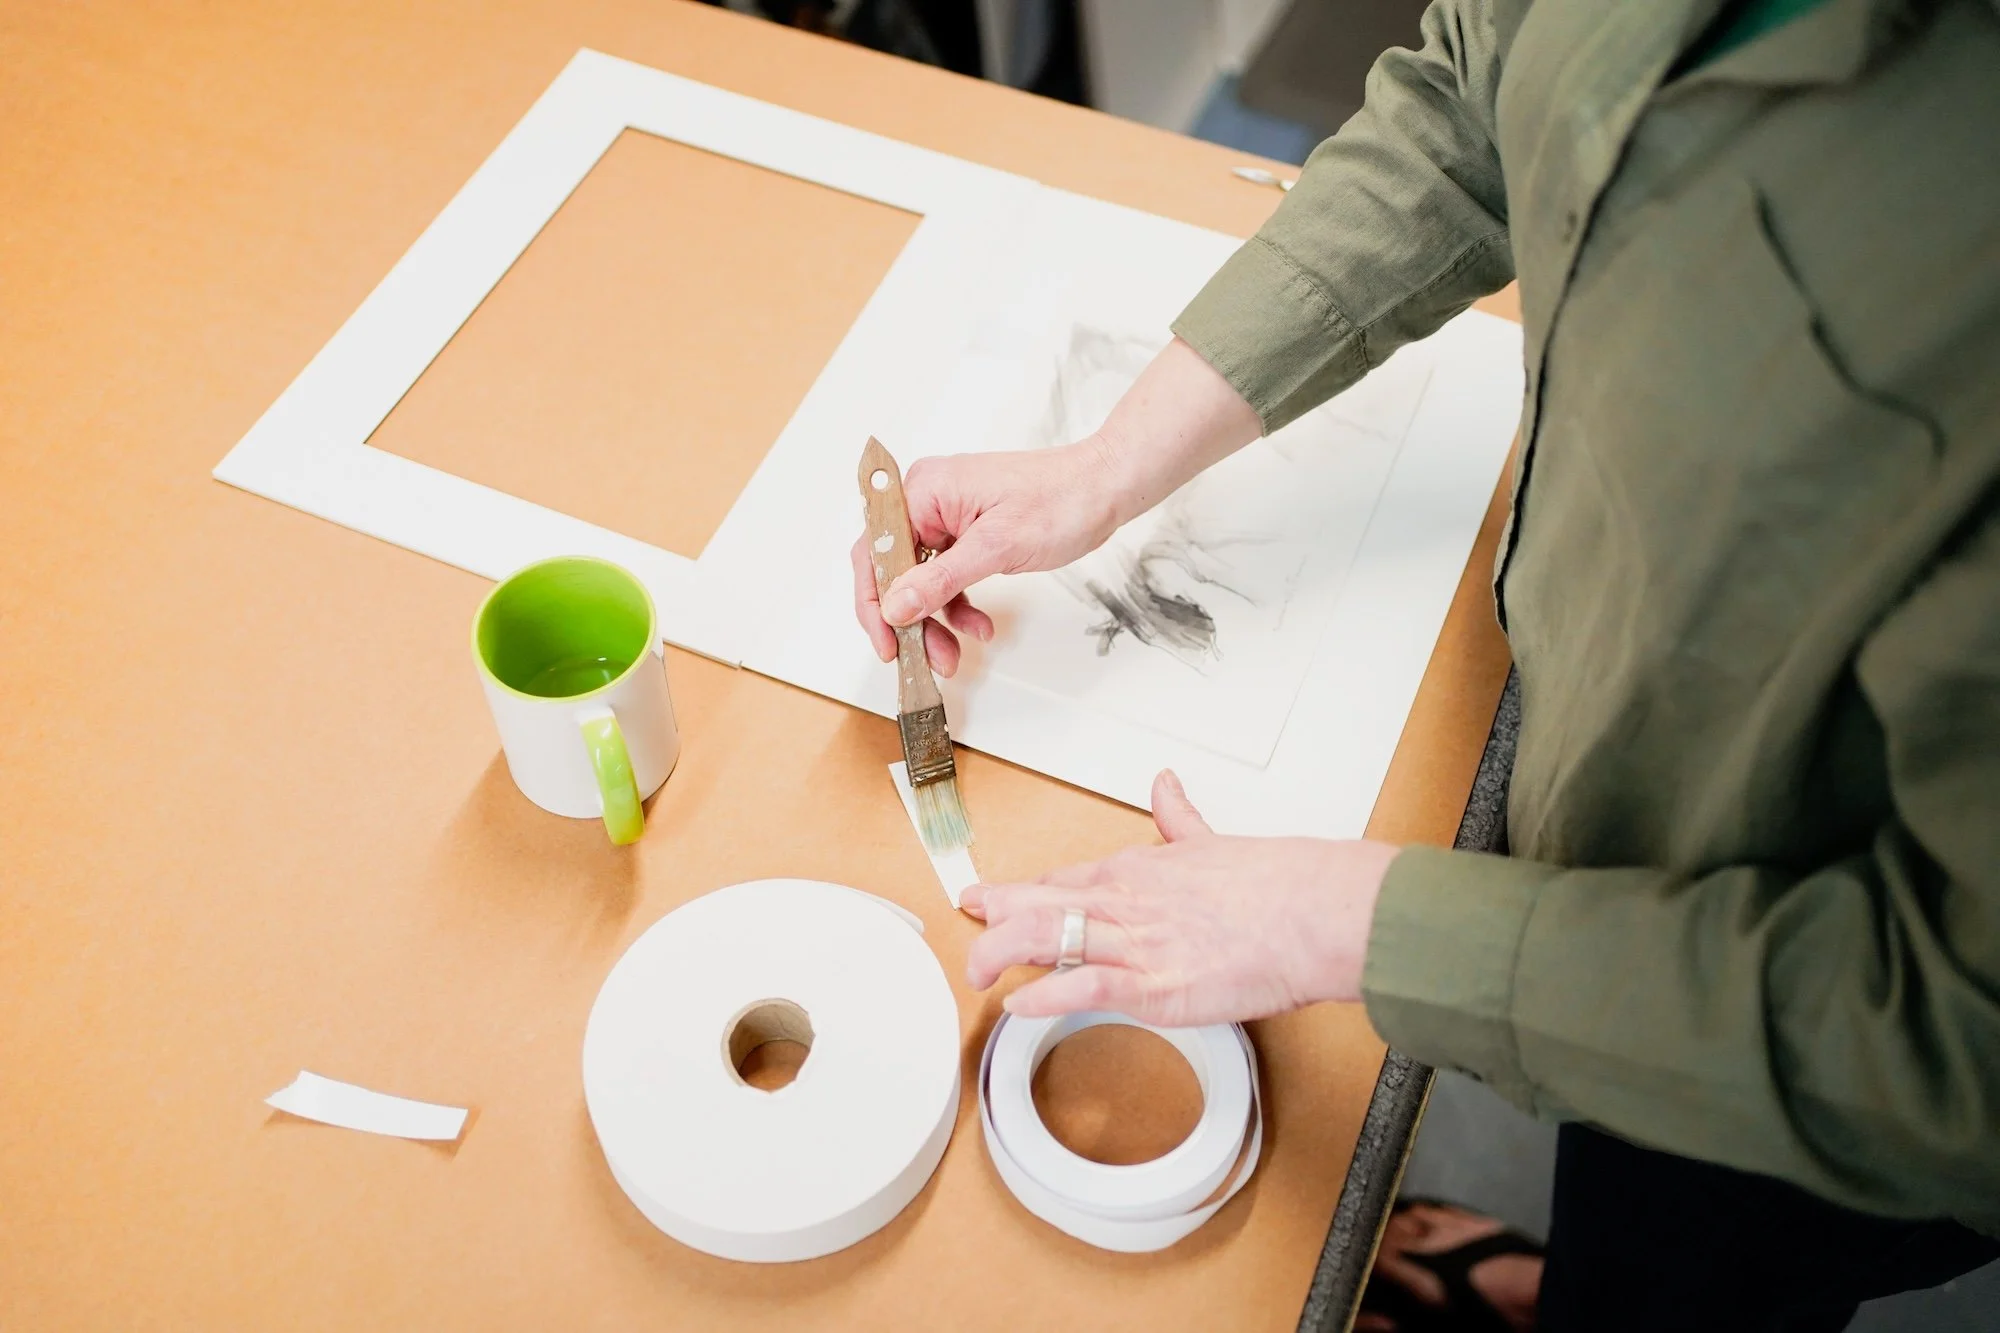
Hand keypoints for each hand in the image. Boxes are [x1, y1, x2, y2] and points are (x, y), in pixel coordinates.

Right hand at [849, 437, 1128, 675]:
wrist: (1102, 489)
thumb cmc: (1059, 501)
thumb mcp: (995, 547)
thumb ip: (940, 580)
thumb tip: (895, 606)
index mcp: (923, 491)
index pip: (876, 552)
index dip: (874, 603)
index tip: (887, 643)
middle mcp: (927, 501)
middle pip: (896, 570)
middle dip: (910, 620)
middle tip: (924, 658)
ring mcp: (947, 517)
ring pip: (922, 581)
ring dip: (936, 620)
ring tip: (953, 654)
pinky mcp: (967, 533)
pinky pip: (947, 576)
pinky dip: (958, 605)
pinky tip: (978, 626)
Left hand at [961, 772, 1399, 1025]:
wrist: (1311, 913)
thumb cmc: (1273, 885)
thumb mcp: (1209, 840)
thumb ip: (1178, 817)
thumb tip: (1164, 784)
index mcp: (1136, 871)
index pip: (1061, 881)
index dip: (1018, 892)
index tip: (988, 898)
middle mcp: (1125, 902)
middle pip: (1036, 905)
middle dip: (993, 916)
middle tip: (967, 928)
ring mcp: (1134, 943)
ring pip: (1044, 939)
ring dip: (1000, 956)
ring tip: (977, 973)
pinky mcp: (1151, 985)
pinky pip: (1081, 988)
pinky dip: (1043, 997)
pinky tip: (1018, 1006)